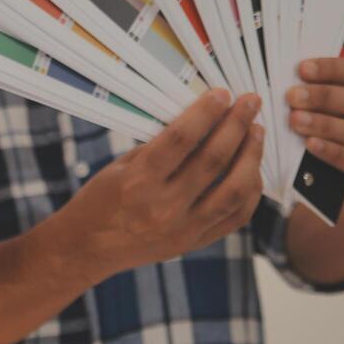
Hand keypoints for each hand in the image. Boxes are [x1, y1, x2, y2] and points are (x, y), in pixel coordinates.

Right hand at [53, 90, 264, 284]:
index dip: (206, 112)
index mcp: (139, 182)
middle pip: (213, 160)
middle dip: (237, 125)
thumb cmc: (99, 200)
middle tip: (251, 102)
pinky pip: (236, 216)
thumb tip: (202, 121)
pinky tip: (253, 170)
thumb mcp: (121, 167)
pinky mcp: (195, 242)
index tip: (223, 93)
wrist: (87, 249)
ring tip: (257, 133)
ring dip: (252, 156)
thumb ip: (161, 148)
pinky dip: (250, 191)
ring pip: (234, 189)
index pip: (181, 139)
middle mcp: (164, 207)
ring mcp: (183, 229)